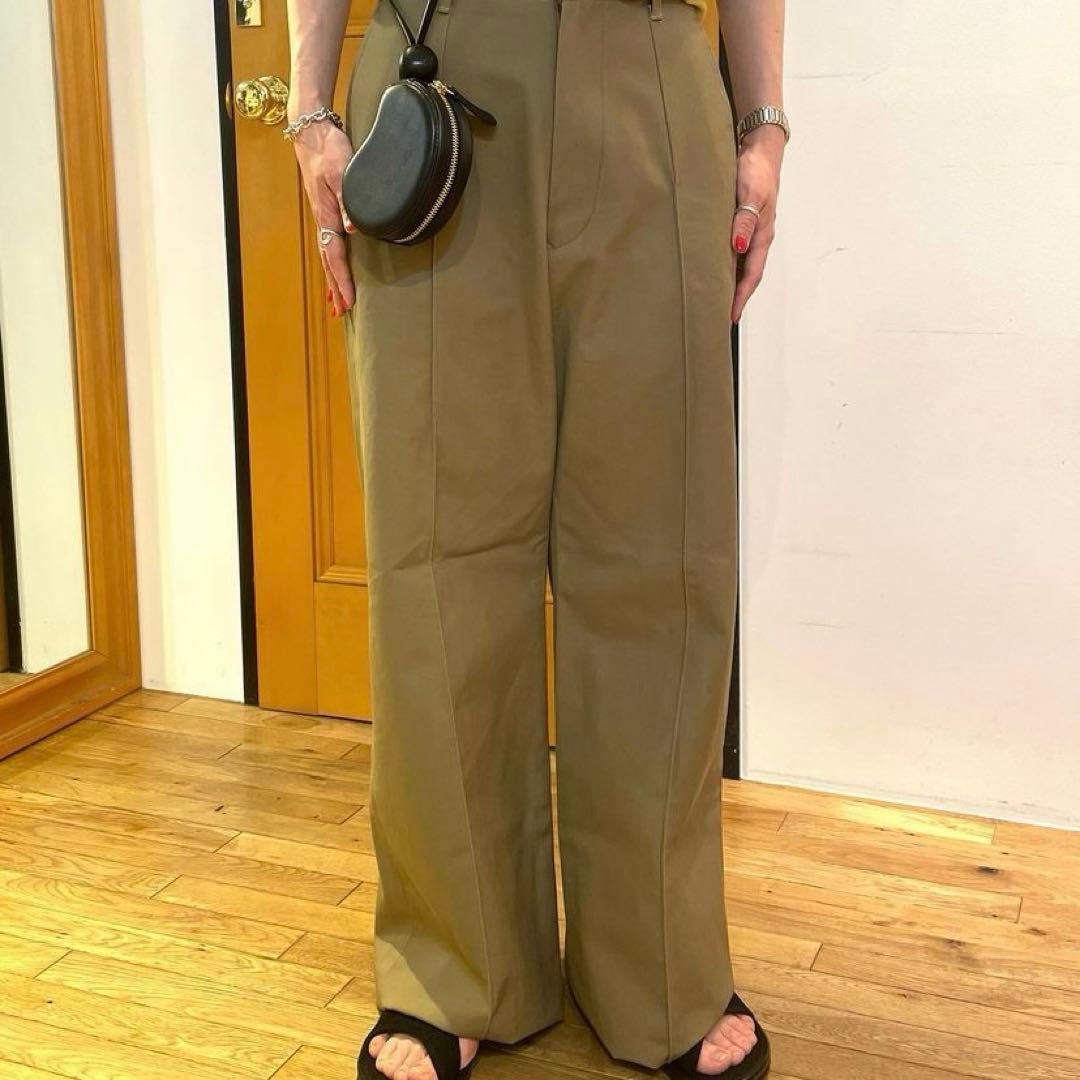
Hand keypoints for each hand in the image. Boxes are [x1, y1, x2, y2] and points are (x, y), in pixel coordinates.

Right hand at [291, 118, 356, 316]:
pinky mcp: (326, 208)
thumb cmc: (328, 148)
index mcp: (326, 214)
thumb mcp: (342, 171)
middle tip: (342, 312)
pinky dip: (332, 261)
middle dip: (336, 287)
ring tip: (336, 301)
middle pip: (329, 261)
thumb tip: (352, 229)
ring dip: (332, 278)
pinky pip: (329, 242)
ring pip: (328, 254)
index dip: (342, 280)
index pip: (335, 255)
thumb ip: (348, 201)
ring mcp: (323, 215)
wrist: (311, 130)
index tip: (348, 300)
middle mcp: (323, 219)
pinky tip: (334, 268)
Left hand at [729, 123, 783, 322]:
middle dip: (735, 297)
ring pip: (739, 264)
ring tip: (713, 301)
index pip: (752, 274)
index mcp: (761, 235)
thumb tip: (739, 247)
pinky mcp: (739, 222)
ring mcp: (748, 230)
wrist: (759, 147)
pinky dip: (724, 265)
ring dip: (729, 283)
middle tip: (718, 317)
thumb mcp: (750, 194)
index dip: (741, 297)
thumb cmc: (755, 170)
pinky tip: (710, 271)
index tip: (730, 316)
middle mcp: (756, 237)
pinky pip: (732, 250)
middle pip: (746, 275)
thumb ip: (743, 220)